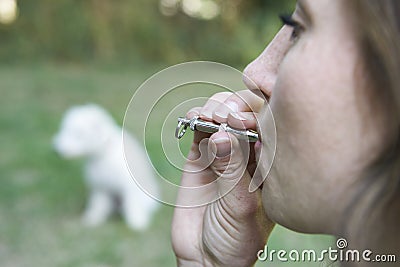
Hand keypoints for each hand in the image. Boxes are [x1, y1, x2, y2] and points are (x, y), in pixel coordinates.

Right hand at [172, 91, 274, 266]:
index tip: (245, 120)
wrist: (206, 257)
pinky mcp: (200, 156)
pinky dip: (195, 118)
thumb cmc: (236, 238)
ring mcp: (224, 152)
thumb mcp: (241, 206)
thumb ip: (232, 170)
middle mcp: (250, 153)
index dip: (260, 112)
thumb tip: (222, 134)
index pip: (272, 124)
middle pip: (247, 113)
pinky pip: (199, 128)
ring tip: (209, 118)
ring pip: (222, 115)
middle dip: (236, 107)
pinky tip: (194, 118)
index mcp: (272, 163)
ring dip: (215, 109)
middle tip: (227, 117)